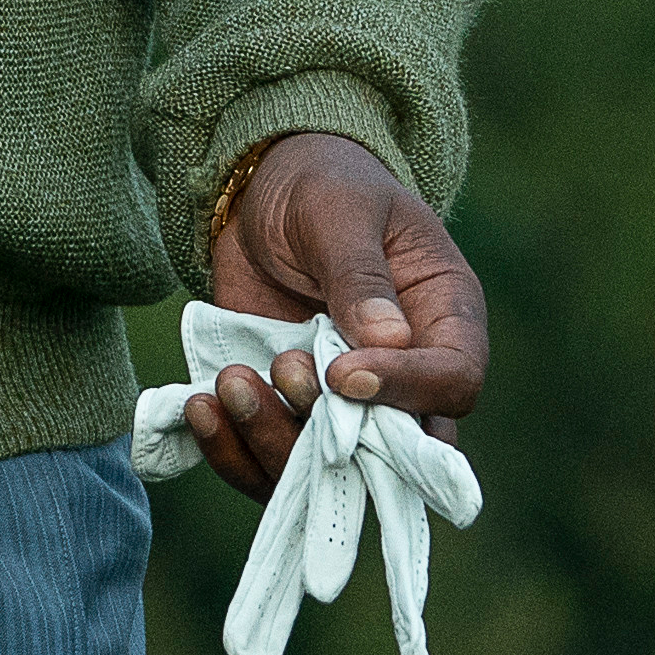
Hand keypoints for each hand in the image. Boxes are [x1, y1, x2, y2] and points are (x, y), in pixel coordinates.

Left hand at [180, 129, 487, 505]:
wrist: (263, 192)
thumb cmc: (323, 185)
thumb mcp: (340, 212)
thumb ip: (360, 275)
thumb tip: (387, 343)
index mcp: (444, 317)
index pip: (454, 381)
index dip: (405, 391)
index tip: (342, 374)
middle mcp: (404, 375)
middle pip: (398, 450)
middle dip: (335, 436)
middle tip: (282, 371)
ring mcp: (345, 403)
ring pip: (330, 469)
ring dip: (275, 443)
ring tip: (231, 382)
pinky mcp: (289, 413)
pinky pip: (271, 462)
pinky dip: (233, 450)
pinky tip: (200, 405)